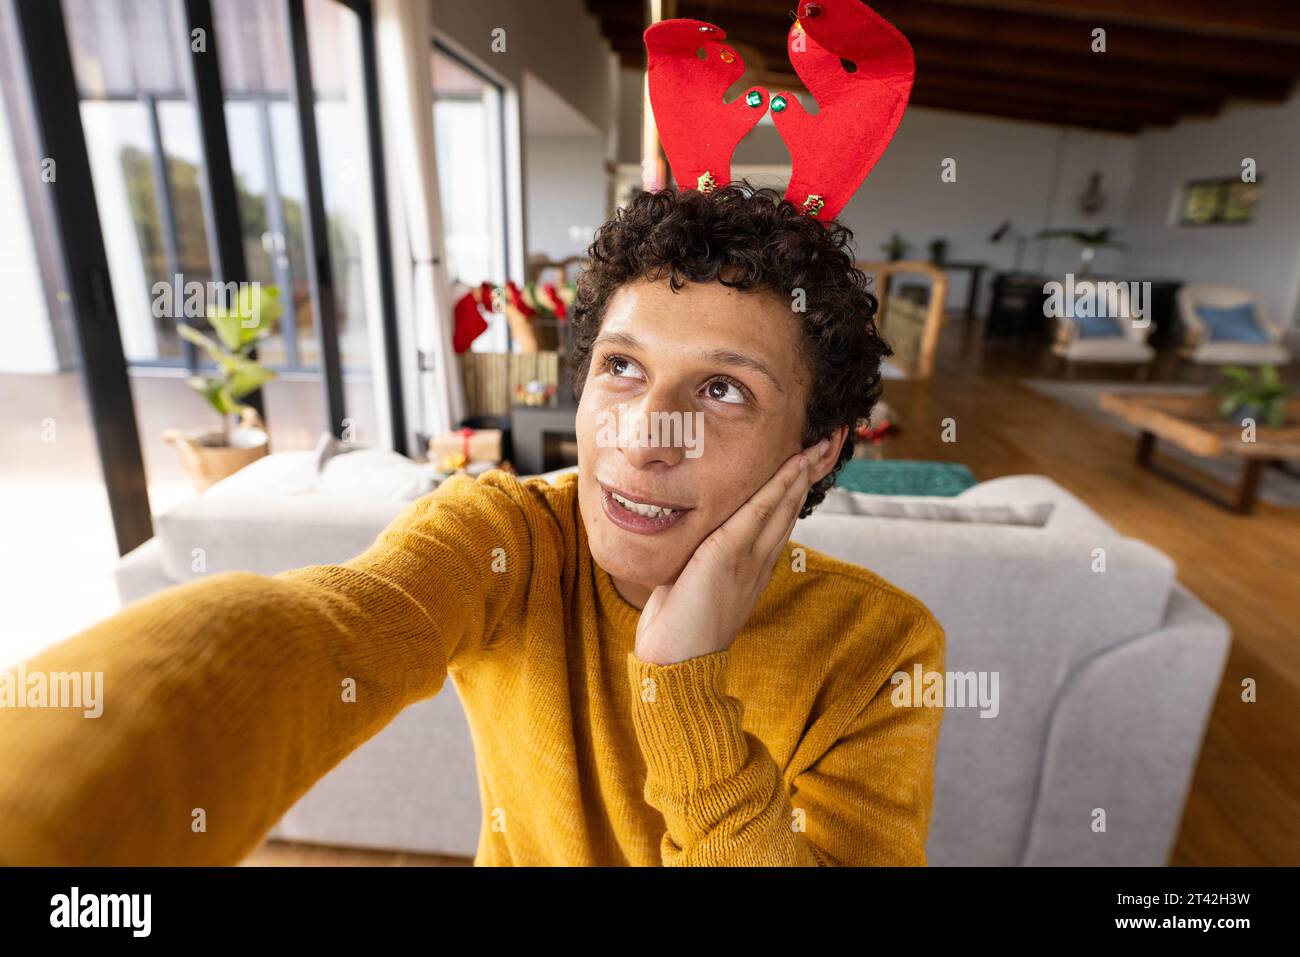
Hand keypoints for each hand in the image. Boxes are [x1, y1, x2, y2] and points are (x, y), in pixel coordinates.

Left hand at [634, 439, 830, 665]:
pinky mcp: (728, 557)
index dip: (795, 489)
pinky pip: (758, 514)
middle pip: (789, 508)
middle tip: (830, 440)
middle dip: (810, 473)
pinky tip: (792, 466)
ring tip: (819, 444)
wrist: (676, 665)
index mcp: (753, 569)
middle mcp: (757, 562)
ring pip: (780, 507)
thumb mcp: (693, 585)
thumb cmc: (678, 629)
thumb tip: (694, 540)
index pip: (779, 519)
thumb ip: (702, 560)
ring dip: (800, 473)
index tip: (810, 460)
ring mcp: (747, 560)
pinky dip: (777, 487)